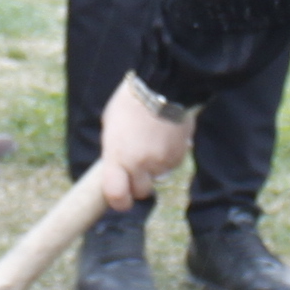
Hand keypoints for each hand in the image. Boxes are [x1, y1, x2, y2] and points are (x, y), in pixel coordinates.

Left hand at [95, 84, 192, 206]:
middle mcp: (140, 164)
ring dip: (153, 167)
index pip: (117, 195)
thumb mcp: (111, 127)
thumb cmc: (130, 104)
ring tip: (151, 142)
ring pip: (157, 177)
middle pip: (141, 191)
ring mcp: (161, 162)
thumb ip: (114, 152)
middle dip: (138, 184)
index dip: (118, 202)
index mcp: (117, 157)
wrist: (163, 87)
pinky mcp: (179, 156)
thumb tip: (118, 168)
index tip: (120, 200)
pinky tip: (163, 137)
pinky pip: (171, 165)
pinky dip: (167, 156)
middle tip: (136, 168)